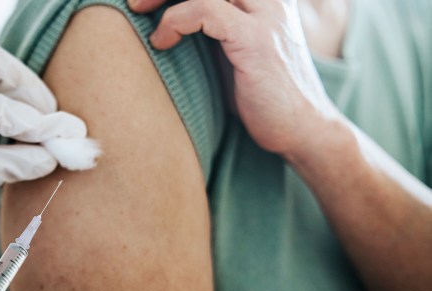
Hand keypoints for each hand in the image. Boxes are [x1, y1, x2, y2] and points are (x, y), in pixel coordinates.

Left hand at [129, 0, 339, 156]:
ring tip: (138, 11)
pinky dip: (176, 20)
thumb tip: (165, 21)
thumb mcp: (232, 51)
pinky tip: (162, 42)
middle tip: (136, 1)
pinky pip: (206, 9)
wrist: (303, 129)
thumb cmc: (262, 95)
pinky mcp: (257, 39)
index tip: (147, 0)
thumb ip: (210, 28)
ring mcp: (266, 14)